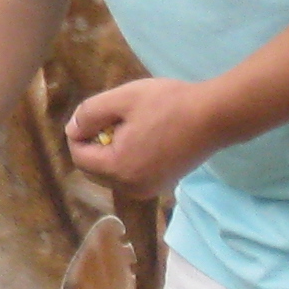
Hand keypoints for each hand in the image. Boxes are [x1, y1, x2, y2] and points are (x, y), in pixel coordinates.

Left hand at [64, 77, 220, 193]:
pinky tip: (146, 135)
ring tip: (131, 125)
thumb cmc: (169, 103)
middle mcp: (131, 187)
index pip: (79, 157)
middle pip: (94, 169)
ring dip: (112, 151)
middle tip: (113, 118)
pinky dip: (129, 157)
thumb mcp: (122, 99)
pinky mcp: (163, 184)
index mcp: (118, 169)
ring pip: (113, 173)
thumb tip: (72, 129)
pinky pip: (132, 174)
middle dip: (95, 144)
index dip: (78, 135)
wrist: (216, 116)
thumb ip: (89, 114)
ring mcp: (150, 189)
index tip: (91, 115)